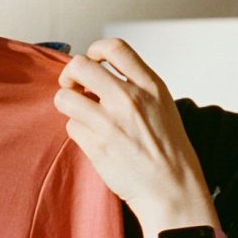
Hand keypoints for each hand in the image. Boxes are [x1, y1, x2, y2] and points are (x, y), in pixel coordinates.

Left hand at [53, 38, 218, 237]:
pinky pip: (71, 127)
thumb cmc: (169, 150)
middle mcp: (129, 99)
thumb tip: (102, 75)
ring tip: (80, 113)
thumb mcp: (164, 106)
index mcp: (150, 85)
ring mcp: (110, 122)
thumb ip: (137, 86)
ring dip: (67, 103)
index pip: (114, 47)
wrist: (172, 189)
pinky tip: (92, 138)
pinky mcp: (96, 145)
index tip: (92, 60)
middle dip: (69, 75)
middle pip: (80, 66)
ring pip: (65, 96)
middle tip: (73, 86)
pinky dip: (77, 130)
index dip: (95, 50)